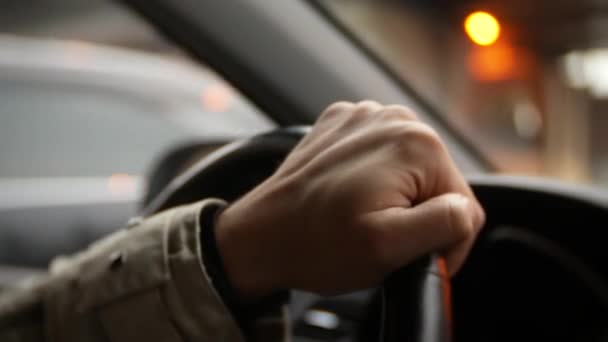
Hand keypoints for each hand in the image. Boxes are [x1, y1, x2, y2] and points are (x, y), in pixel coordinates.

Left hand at [215, 101, 484, 299]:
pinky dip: (372, 179)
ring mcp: (365, 117)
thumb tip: (463, 209)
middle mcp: (394, 119)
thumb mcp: (390, 247)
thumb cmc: (317, 244)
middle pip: (437, 184)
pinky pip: (381, 158)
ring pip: (411, 171)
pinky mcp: (342, 125)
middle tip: (377, 235)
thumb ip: (445, 224)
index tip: (410, 256)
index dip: (444, 242)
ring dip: (395, 198)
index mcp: (416, 145)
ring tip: (358, 216)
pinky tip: (348, 196)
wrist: (260, 237)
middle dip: (416, 216)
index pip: (463, 205)